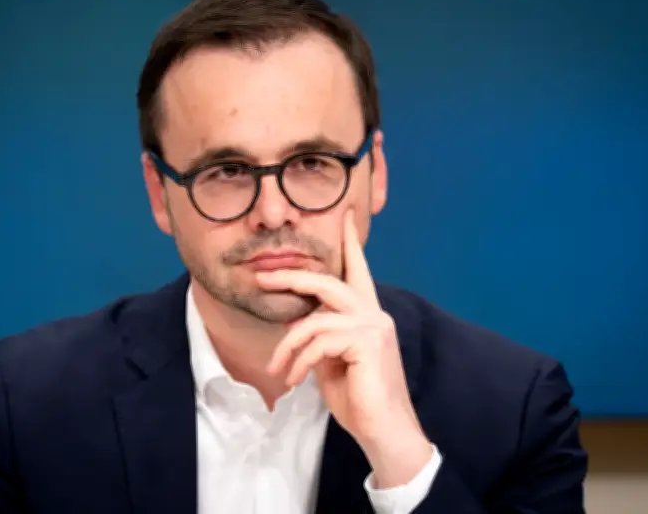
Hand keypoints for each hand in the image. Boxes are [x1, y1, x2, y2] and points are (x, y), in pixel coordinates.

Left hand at [256, 210, 432, 487]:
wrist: (383, 432)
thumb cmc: (358, 398)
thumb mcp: (331, 361)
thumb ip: (321, 336)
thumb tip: (297, 324)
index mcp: (368, 314)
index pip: (358, 271)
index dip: (351, 243)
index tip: (344, 216)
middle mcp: (374, 314)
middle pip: (329, 282)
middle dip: (293, 277)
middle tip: (263, 278)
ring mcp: (373, 327)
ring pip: (316, 319)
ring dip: (289, 345)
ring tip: (279, 369)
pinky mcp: (368, 344)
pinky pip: (319, 342)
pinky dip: (300, 361)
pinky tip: (295, 380)